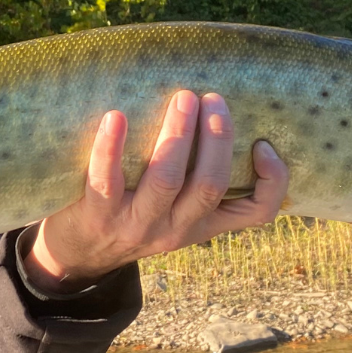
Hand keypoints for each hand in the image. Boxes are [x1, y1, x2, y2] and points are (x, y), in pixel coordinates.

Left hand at [25, 91, 288, 291]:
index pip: (256, 213)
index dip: (273, 182)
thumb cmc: (133, 216)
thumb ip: (199, 178)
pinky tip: (116, 116)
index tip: (264, 145)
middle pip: (210, 185)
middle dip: (217, 138)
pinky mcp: (97, 215)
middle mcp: (175, 228)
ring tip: (183, 99)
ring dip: (178, 135)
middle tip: (212, 98)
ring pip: (166, 180)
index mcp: (202, 223)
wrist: (77, 254)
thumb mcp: (175, 211)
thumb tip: (223, 114)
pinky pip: (107, 179)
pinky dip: (112, 147)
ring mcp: (136, 225)